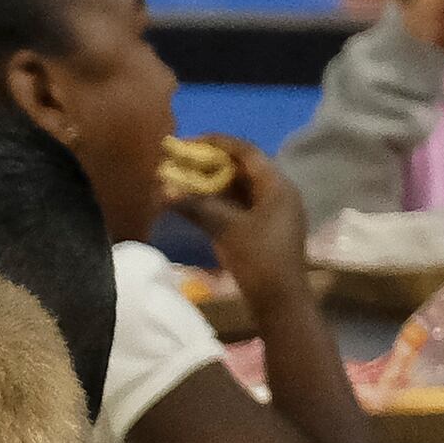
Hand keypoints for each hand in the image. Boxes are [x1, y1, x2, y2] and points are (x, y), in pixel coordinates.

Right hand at [174, 136, 310, 291]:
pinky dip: (220, 202)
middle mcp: (278, 193)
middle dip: (211, 164)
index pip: (246, 152)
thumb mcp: (225, 229)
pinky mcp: (266, 229)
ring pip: (241, 188)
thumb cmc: (259, 259)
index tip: (188, 141)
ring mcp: (274, 212)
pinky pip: (241, 205)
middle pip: (243, 169)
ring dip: (213, 184)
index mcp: (277, 186)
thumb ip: (196, 205)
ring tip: (185, 181)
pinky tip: (198, 204)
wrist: (280, 300)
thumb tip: (163, 189)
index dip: (217, 143)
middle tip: (182, 162)